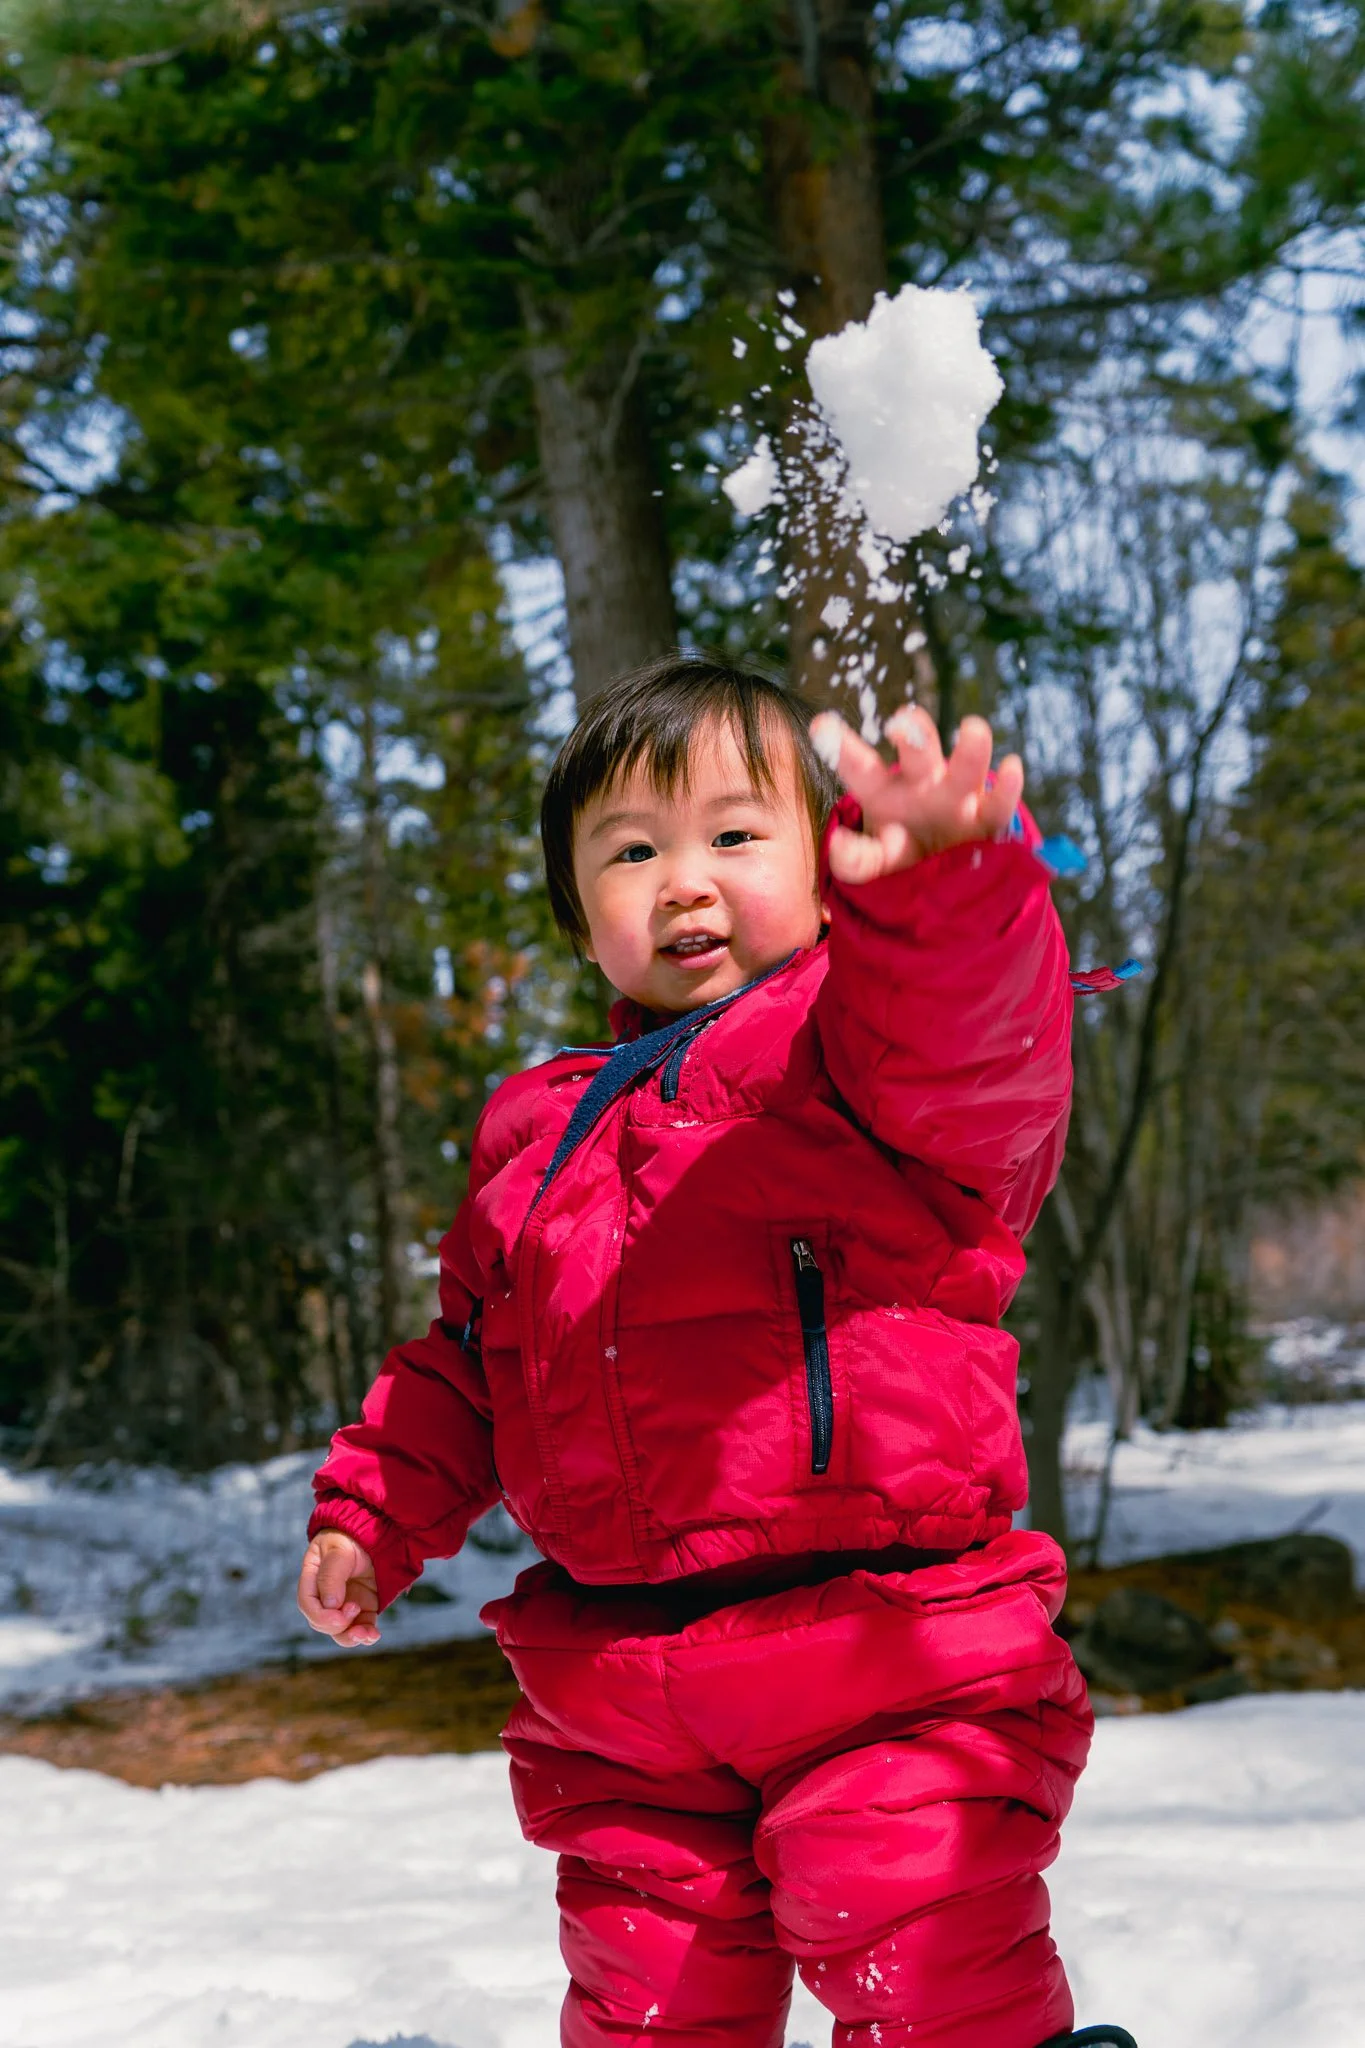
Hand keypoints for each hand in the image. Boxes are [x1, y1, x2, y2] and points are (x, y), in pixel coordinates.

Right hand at [297, 1530, 380, 1647]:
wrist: (374, 1531)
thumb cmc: (350, 1537)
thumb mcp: (338, 1551)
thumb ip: (331, 1576)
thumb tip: (330, 1605)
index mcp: (311, 1579)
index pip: (308, 1605)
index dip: (321, 1616)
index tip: (340, 1615)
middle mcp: (325, 1596)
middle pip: (322, 1623)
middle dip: (338, 1625)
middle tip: (355, 1609)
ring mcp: (343, 1604)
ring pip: (340, 1631)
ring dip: (351, 1637)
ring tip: (366, 1634)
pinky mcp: (362, 1608)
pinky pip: (360, 1627)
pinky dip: (366, 1635)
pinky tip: (373, 1635)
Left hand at [813, 707, 1023, 884]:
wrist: (944, 871)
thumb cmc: (901, 853)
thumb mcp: (875, 860)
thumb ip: (855, 859)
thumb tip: (837, 846)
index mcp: (883, 791)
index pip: (860, 768)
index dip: (841, 748)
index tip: (821, 727)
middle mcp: (922, 782)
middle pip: (917, 753)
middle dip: (912, 735)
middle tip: (900, 724)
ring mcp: (958, 795)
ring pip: (966, 768)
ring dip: (970, 750)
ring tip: (974, 729)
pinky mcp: (988, 817)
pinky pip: (999, 803)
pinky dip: (1007, 787)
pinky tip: (1010, 767)